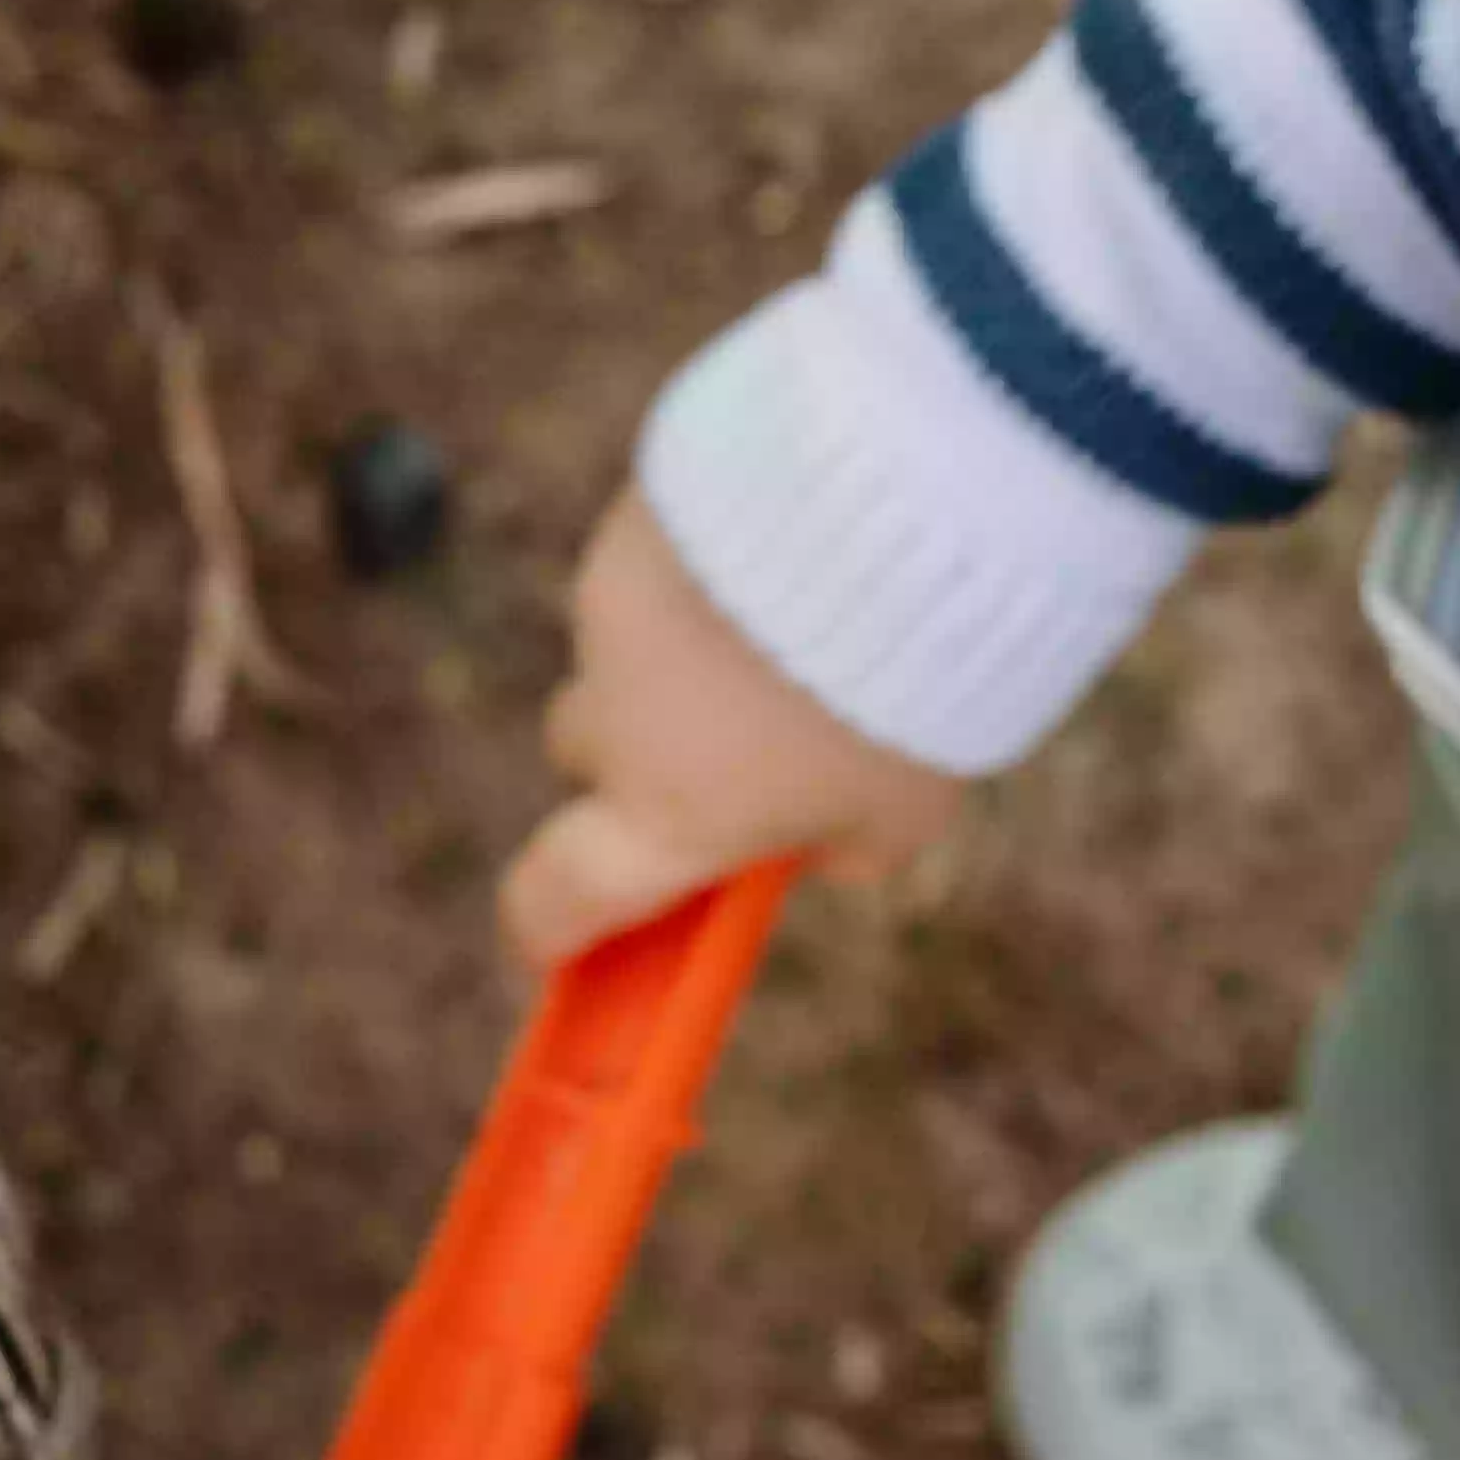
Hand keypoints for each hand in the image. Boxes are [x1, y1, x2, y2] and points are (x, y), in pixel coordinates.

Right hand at [502, 485, 960, 962]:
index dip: (543, 929)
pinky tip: (785, 550)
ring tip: (790, 619)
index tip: (550, 945)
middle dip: (638, 749)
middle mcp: (617, 721)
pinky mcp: (631, 522)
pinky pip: (653, 561)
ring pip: (622, 646)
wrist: (897, 514)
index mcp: (669, 818)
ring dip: (679, 647)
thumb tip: (813, 848)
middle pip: (584, 749)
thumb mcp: (905, 811)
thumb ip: (846, 847)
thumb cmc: (915, 687)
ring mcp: (610, 614)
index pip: (552, 898)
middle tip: (729, 737)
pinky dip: (700, 572)